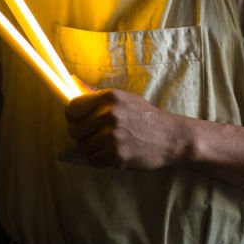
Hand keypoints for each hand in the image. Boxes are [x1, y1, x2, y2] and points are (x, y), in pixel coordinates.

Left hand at [65, 84, 188, 169]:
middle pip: (74, 130)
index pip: (72, 108)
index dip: (72, 117)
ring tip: (110, 144)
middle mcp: (109, 114)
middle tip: (98, 135)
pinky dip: (100, 160)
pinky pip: (93, 161)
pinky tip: (114, 153)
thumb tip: (73, 83)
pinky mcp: (117, 155)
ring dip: (93, 148)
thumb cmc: (146, 117)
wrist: (172, 137)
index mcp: (110, 97)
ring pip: (82, 147)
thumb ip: (98, 94)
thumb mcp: (125, 99)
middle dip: (83, 135)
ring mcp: (113, 136)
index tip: (78, 121)